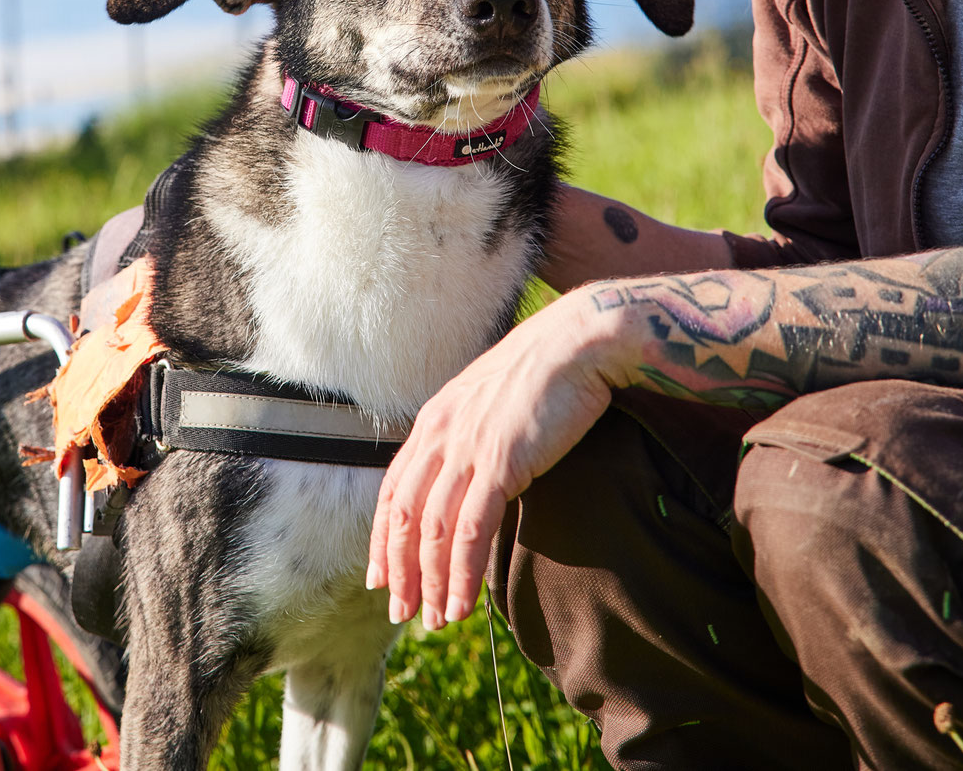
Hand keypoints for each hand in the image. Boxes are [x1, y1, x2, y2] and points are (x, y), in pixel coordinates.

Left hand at [365, 288, 614, 629]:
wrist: (581, 342)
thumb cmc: (548, 372)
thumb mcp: (492, 401)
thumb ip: (472, 435)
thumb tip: (471, 476)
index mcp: (435, 418)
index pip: (394, 489)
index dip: (383, 538)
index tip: (381, 576)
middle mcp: (441, 434)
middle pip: (403, 515)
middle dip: (399, 570)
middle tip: (401, 611)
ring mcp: (467, 448)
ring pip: (433, 531)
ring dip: (431, 582)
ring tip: (436, 619)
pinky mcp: (500, 462)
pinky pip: (470, 531)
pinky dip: (462, 573)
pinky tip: (462, 602)